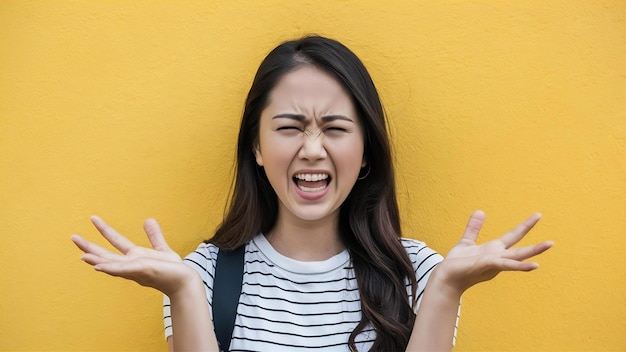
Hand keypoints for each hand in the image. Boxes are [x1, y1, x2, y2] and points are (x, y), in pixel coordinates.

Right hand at [71, 216, 197, 296]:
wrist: (183, 281)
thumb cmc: (172, 270)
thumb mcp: (162, 248)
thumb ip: (154, 236)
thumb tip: (148, 220)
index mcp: (134, 257)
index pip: (116, 241)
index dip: (105, 229)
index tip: (93, 218)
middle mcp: (130, 264)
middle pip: (106, 254)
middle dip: (90, 247)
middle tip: (73, 236)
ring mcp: (134, 269)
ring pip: (111, 264)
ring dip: (96, 260)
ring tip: (82, 255)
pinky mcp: (141, 271)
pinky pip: (122, 269)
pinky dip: (109, 268)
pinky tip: (98, 267)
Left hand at [435, 210, 552, 294]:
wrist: (447, 277)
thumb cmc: (457, 263)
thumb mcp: (466, 241)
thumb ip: (474, 228)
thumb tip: (480, 211)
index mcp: (494, 250)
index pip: (514, 235)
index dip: (526, 225)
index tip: (538, 215)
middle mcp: (497, 257)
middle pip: (520, 249)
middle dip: (536, 247)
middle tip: (553, 242)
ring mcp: (493, 263)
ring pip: (515, 258)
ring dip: (531, 256)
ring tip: (547, 251)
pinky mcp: (486, 266)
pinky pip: (504, 264)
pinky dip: (517, 264)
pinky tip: (531, 265)